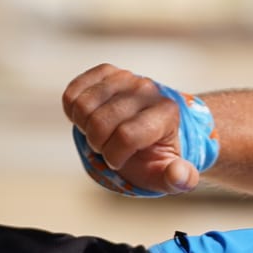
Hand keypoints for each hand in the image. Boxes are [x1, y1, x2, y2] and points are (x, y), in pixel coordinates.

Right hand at [62, 64, 199, 193]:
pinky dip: (74, 112)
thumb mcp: (167, 175)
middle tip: (108, 147)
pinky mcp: (105, 72)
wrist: (145, 133)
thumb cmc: (152, 158)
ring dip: (85, 128)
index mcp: (166, 113)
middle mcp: (147, 89)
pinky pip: (72, 93)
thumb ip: (179, 179)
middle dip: (98, 144)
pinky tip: (90, 119)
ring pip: (83, 106)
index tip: (120, 160)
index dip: (114, 156)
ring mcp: (125, 77)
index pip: (126, 136)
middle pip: (100, 122)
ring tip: (101, 133)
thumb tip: (177, 173)